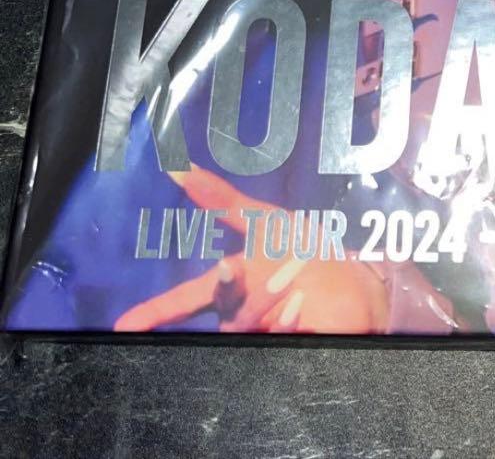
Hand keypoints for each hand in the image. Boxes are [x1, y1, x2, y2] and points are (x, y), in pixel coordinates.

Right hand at [113, 165, 388, 333]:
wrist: (355, 281)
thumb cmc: (301, 251)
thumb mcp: (264, 220)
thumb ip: (220, 199)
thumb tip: (178, 167)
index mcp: (231, 287)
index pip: (187, 300)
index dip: (154, 313)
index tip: (124, 325)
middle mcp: (241, 314)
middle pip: (224, 309)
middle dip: (227, 288)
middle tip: (231, 266)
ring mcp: (267, 330)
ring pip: (249, 322)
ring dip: (266, 297)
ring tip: (288, 274)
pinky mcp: (294, 342)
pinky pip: (283, 337)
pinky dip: (287, 320)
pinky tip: (299, 303)